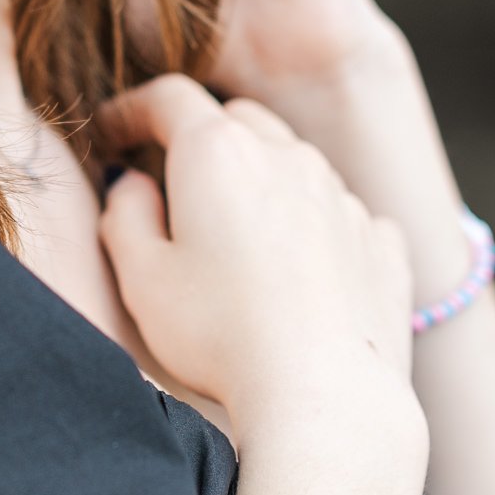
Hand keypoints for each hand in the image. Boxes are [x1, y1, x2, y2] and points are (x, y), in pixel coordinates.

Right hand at [94, 73, 418, 441]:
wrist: (325, 395)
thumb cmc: (221, 336)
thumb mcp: (141, 277)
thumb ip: (124, 214)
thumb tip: (134, 183)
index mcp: (219, 152)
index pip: (169, 98)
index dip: (132, 109)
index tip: (114, 134)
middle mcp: (286, 156)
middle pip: (236, 119)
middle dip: (200, 137)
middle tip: (173, 181)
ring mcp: (340, 196)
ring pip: (292, 160)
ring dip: (261, 178)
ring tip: (238, 234)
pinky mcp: (380, 240)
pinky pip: (342, 210)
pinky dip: (314, 221)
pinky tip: (300, 264)